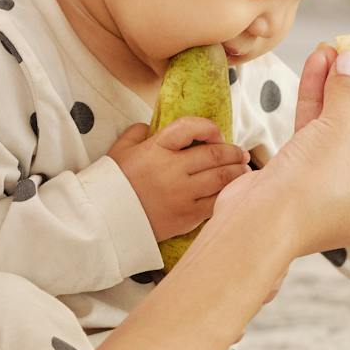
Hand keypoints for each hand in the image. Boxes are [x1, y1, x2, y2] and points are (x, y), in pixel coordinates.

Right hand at [110, 117, 250, 241]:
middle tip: (242, 154)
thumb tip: (152, 127)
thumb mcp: (119, 151)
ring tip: (245, 171)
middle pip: (214, 155)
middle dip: (233, 152)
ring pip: (222, 178)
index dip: (209, 127)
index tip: (216, 134)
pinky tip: (234, 192)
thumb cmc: (112, 185)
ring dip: (238, 172)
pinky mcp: (187, 216)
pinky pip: (216, 202)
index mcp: (156, 149)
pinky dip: (228, 194)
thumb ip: (137, 133)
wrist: (104, 222)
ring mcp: (182, 194)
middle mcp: (173, 170)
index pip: (190, 127)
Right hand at [211, 42, 349, 257]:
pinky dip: (314, 105)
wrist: (258, 224)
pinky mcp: (304, 183)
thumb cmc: (312, 186)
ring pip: (339, 129)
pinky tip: (312, 69)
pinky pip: (316, 138)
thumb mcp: (341, 129)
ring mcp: (336, 190)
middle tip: (347, 48)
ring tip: (326, 50)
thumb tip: (349, 60)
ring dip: (332, 89)